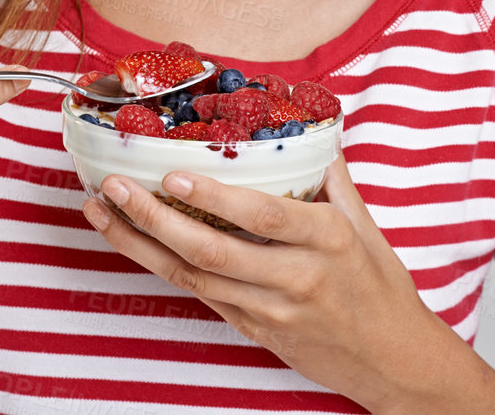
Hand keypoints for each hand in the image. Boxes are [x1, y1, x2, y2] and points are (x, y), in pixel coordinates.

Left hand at [81, 150, 446, 409]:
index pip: (262, 216)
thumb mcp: (368, 227)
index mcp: (327, 241)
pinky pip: (201, 295)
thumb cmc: (381, 289)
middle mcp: (295, 277)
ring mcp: (270, 310)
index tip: (174, 173)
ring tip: (101, 210)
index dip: (215, 197)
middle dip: (154, 218)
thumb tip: (310, 131)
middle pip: (212, 250)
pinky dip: (162, 266)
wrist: (393, 363)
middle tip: (113, 186)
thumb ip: (333, 178)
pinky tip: (132, 242)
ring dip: (141, 244)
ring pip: (194, 277)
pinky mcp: (254, 331)